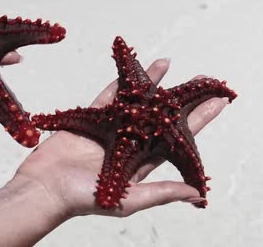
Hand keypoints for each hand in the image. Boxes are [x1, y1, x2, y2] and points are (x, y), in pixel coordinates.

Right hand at [13, 59, 229, 217]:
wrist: (45, 188)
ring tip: (168, 63)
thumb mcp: (127, 200)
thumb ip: (160, 193)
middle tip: (200, 79)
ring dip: (152, 83)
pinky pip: (109, 95)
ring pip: (137, 100)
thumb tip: (196, 192)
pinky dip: (119, 81)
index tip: (218, 103)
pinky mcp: (92, 118)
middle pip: (162, 115)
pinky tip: (132, 68)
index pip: (179, 138)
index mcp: (142, 162)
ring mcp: (111, 129)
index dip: (199, 120)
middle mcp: (130, 142)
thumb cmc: (83, 199)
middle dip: (181, 97)